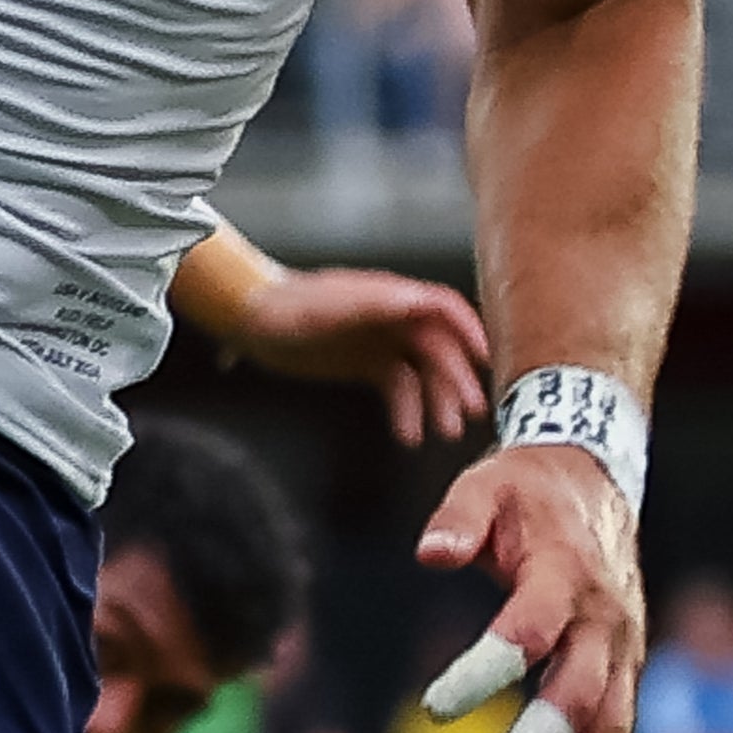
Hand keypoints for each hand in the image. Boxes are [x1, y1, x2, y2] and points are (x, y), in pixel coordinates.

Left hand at [214, 263, 490, 445]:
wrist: (248, 319)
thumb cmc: (285, 307)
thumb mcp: (326, 307)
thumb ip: (372, 304)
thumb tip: (417, 301)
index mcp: (389, 296)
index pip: (443, 308)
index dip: (468, 331)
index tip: (484, 360)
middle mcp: (392, 317)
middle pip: (438, 348)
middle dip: (455, 380)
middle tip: (469, 414)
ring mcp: (380, 340)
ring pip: (422, 373)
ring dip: (436, 401)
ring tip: (443, 434)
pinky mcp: (367, 363)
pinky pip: (398, 388)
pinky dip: (407, 411)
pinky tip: (408, 436)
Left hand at [413, 440, 642, 732]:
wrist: (597, 482)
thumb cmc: (527, 489)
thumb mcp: (487, 482)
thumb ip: (458, 516)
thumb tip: (429, 555)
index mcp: (566, 573)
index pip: (529, 631)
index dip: (484, 671)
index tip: (432, 709)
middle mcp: (604, 618)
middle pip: (577, 694)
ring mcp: (623, 647)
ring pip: (608, 726)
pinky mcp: (624, 668)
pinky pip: (611, 727)